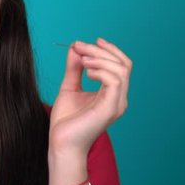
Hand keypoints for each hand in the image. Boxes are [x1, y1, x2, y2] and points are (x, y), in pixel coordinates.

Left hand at [49, 38, 131, 157]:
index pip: (121, 65)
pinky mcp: (110, 109)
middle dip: (101, 50)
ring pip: (121, 70)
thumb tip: (75, 48)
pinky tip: (86, 71)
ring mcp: (117, 104)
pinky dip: (101, 70)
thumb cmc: (66, 120)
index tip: (88, 42)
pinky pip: (114, 81)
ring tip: (82, 59)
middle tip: (79, 46)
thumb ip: (74, 68)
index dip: (108, 50)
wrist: (61, 142)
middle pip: (123, 64)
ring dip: (100, 58)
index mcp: (112, 94)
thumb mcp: (70, 87)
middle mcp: (119, 98)